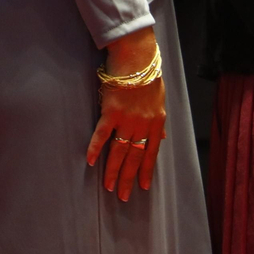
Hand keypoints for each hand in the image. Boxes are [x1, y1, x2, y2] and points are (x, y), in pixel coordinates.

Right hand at [86, 27, 165, 201]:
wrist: (137, 57)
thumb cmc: (148, 75)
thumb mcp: (159, 100)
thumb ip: (159, 122)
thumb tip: (163, 137)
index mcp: (156, 123)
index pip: (152, 153)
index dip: (146, 171)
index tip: (142, 187)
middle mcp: (142, 125)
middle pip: (135, 157)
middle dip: (129, 178)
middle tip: (123, 196)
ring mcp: (126, 120)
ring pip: (119, 151)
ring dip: (113, 171)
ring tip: (109, 187)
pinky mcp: (111, 112)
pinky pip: (102, 135)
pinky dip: (95, 148)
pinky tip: (90, 161)